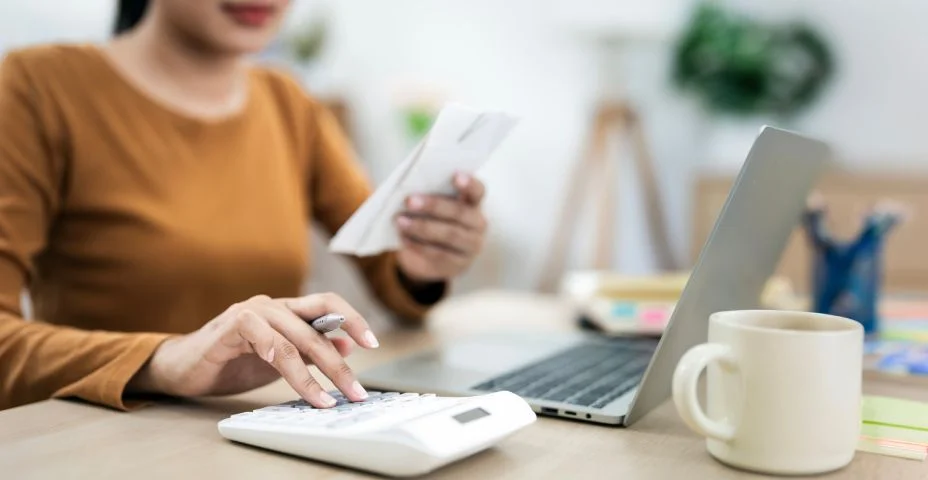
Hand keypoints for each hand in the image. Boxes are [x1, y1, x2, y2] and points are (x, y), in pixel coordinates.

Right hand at [128, 293, 378, 407]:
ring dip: (314, 372)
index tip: (372, 343)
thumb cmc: (231, 362)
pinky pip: (261, 336)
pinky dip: (278, 356)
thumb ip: (309, 349)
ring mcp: (251, 312)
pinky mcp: (230, 325)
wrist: (183, 368)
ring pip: (293, 338)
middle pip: (317, 326)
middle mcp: (272, 305)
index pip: (327, 305)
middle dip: (340, 362)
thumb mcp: (279, 359)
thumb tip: (347, 345)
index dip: (352, 319)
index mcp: (286, 310)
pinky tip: (287, 374)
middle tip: (355, 389)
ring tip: (327, 399)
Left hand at [394, 173, 486, 281]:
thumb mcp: (435, 207)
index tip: (455, 175)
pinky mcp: (458, 264)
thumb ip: (429, 196)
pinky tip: (403, 237)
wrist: (434, 256)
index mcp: (473, 203)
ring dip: (422, 227)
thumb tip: (408, 192)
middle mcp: (478, 224)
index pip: (478, 191)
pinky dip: (418, 245)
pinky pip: (438, 253)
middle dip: (434, 206)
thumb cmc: (433, 220)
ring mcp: (471, 246)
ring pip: (449, 235)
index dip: (469, 184)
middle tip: (409, 200)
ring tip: (400, 221)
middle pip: (460, 213)